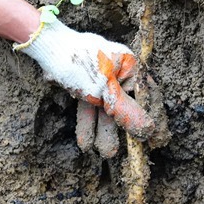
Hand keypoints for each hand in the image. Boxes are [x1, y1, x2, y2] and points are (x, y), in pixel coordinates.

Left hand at [14, 18, 154, 156]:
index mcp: (131, 67)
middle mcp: (120, 73)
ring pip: (107, 110)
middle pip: (126, 107)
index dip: (152, 120)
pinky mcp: (87, 87)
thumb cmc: (81, 64)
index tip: (155, 142)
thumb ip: (126, 112)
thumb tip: (149, 130)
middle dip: (124, 131)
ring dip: (104, 131)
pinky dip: (89, 122)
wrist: (49, 50)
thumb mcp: (105, 91)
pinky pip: (92, 108)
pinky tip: (86, 143)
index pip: (147, 98)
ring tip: (105, 153)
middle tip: (129, 150)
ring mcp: (103, 81)